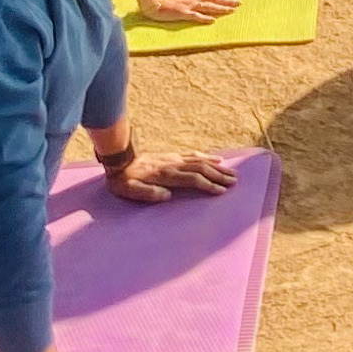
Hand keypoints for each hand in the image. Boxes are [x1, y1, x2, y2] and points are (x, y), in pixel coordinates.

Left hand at [97, 147, 236, 200]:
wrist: (117, 159)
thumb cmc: (123, 180)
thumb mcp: (130, 190)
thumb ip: (148, 193)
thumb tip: (166, 195)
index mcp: (165, 175)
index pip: (192, 179)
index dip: (208, 185)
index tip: (221, 191)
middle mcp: (172, 165)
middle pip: (201, 169)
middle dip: (219, 175)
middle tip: (234, 182)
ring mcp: (173, 159)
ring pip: (200, 161)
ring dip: (216, 167)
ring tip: (231, 172)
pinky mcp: (171, 156)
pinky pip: (193, 155)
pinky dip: (206, 157)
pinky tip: (215, 159)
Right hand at [145, 0, 240, 26]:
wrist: (154, 1)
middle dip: (228, 1)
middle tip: (240, 3)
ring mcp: (190, 6)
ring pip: (209, 7)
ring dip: (221, 9)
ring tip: (233, 10)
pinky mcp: (183, 14)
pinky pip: (195, 16)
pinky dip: (204, 18)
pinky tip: (213, 20)